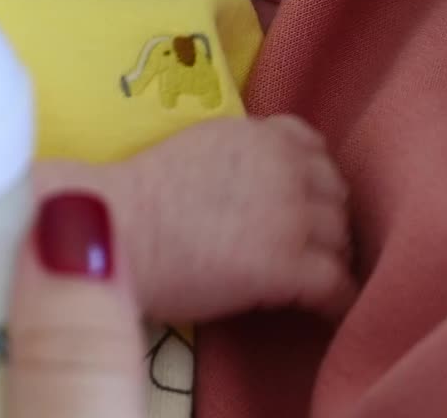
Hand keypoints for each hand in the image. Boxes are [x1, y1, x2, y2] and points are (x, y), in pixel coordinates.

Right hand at [121, 115, 355, 322]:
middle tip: (297, 247)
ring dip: (326, 259)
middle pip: (334, 195)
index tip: (292, 201)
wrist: (106, 232)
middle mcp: (284, 166)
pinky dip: (334, 302)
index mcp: (257, 134)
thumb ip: (235, 158)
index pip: (311, 149)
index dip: (306, 178)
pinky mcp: (287, 266)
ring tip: (304, 282)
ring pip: (340, 240)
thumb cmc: (128, 198)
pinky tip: (318, 313)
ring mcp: (290, 216)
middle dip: (320, 219)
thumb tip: (254, 189)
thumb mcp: (192, 150)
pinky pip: (337, 287)